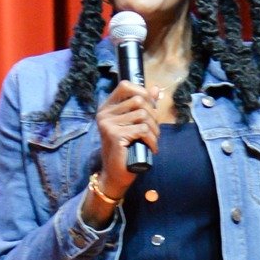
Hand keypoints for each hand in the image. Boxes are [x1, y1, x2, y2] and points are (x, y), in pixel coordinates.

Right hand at [95, 79, 159, 197]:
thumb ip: (143, 105)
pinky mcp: (115, 135)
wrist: (115, 174)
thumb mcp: (134, 124)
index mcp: (107, 108)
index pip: (124, 86)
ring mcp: (108, 124)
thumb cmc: (126, 149)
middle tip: (154, 129)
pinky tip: (152, 147)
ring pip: (143, 115)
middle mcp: (104, 114)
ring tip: (153, 139)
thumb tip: (155, 88)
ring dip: (154, 129)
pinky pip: (142, 129)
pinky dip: (152, 139)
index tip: (150, 106)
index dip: (141, 91)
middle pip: (138, 101)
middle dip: (153, 115)